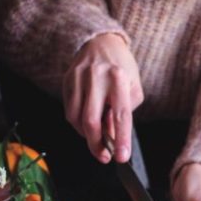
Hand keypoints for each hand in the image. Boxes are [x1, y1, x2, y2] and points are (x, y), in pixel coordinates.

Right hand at [63, 33, 143, 162]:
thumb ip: (124, 112)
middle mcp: (97, 77)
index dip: (121, 138)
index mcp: (119, 79)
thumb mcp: (133, 88)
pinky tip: (87, 124)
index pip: (121, 115)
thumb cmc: (121, 69)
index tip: (121, 158)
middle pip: (91, 120)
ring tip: (97, 138)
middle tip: (104, 157)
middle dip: (97, 144)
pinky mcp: (67, 80)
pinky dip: (78, 124)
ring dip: (86, 135)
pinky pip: (69, 111)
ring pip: (76, 118)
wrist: (100, 42)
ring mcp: (78, 78)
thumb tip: (111, 135)